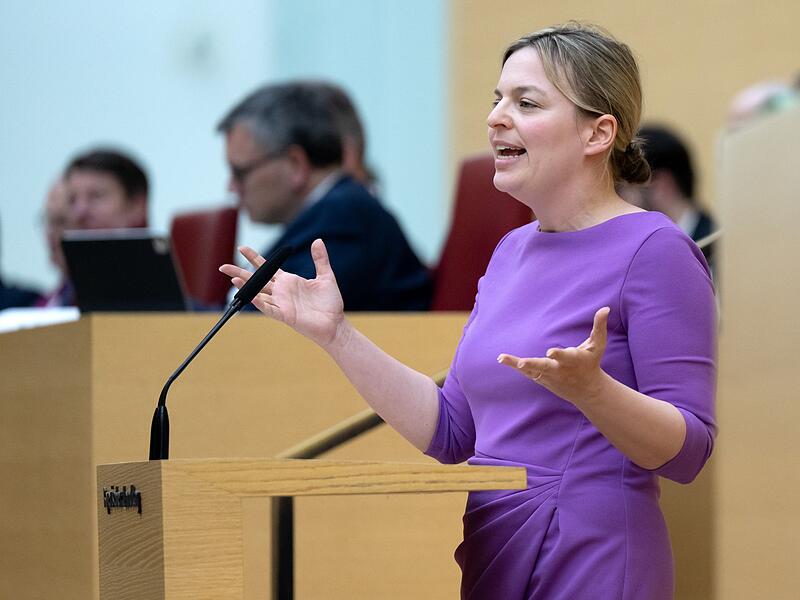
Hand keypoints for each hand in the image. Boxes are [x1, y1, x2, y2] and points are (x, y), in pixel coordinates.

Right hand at [219, 239, 345, 347]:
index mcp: (288, 281)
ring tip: (232, 278)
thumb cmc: (330, 303)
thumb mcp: (326, 276)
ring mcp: (281, 303)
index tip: (242, 248)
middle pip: (256, 280)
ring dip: (245, 286)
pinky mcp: (285, 315)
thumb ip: (320, 259)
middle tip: (223, 266)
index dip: (254, 258)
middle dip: (239, 272)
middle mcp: (281, 292)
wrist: (336, 323)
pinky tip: (249, 295)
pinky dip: (258, 302)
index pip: (267, 267)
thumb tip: (318, 240)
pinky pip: (268, 308)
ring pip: (258, 293)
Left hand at [497, 307, 610, 405]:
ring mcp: (549, 375)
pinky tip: (501, 359)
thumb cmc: (591, 362)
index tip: (551, 351)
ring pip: (532, 370)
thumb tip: (605, 308)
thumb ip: (599, 327)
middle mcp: (560, 369)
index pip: (566, 357)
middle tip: (522, 363)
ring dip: (517, 365)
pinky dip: (514, 366)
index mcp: (574, 360)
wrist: (587, 390)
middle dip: (534, 365)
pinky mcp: (541, 378)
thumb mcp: (598, 345)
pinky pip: (527, 372)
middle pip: (545, 367)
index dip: (559, 354)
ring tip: (502, 358)